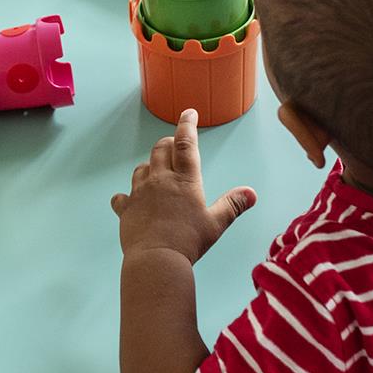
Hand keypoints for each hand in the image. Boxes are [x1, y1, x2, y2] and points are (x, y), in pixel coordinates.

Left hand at [111, 110, 253, 263]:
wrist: (156, 259)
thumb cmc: (189, 241)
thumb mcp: (216, 223)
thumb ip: (232, 205)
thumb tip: (251, 192)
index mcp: (185, 180)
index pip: (185, 143)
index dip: (187, 125)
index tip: (188, 113)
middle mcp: (160, 180)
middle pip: (161, 149)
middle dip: (168, 143)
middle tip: (174, 145)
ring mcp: (140, 192)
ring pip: (141, 168)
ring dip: (149, 166)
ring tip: (156, 172)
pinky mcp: (126, 208)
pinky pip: (122, 197)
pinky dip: (126, 197)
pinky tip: (129, 201)